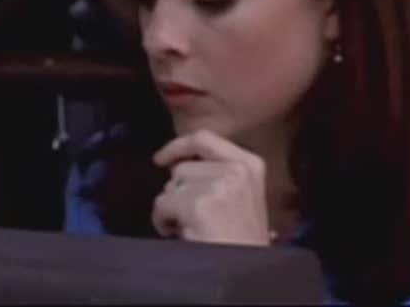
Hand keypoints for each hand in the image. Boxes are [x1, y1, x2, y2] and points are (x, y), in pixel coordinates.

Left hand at [151, 129, 271, 245]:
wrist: (248, 271)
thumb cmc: (242, 240)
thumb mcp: (242, 195)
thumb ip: (218, 173)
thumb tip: (177, 163)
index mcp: (249, 165)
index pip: (204, 138)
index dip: (177, 146)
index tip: (160, 158)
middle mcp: (236, 170)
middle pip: (182, 167)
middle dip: (178, 192)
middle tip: (193, 216)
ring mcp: (218, 186)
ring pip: (170, 186)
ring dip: (172, 207)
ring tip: (191, 226)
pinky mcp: (199, 205)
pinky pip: (162, 203)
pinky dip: (163, 220)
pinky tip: (181, 233)